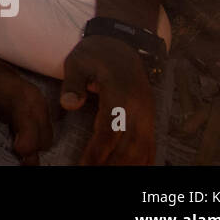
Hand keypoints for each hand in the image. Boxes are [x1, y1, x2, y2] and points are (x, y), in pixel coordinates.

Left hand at [60, 35, 155, 164]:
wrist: (122, 44)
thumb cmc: (95, 53)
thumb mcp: (77, 61)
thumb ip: (73, 83)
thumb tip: (68, 105)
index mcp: (120, 94)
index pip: (110, 130)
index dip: (98, 151)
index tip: (84, 166)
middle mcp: (139, 108)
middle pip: (129, 146)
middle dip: (111, 165)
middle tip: (91, 174)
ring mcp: (148, 115)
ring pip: (142, 150)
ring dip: (126, 166)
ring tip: (105, 175)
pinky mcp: (150, 119)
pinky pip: (150, 147)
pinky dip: (142, 162)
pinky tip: (131, 172)